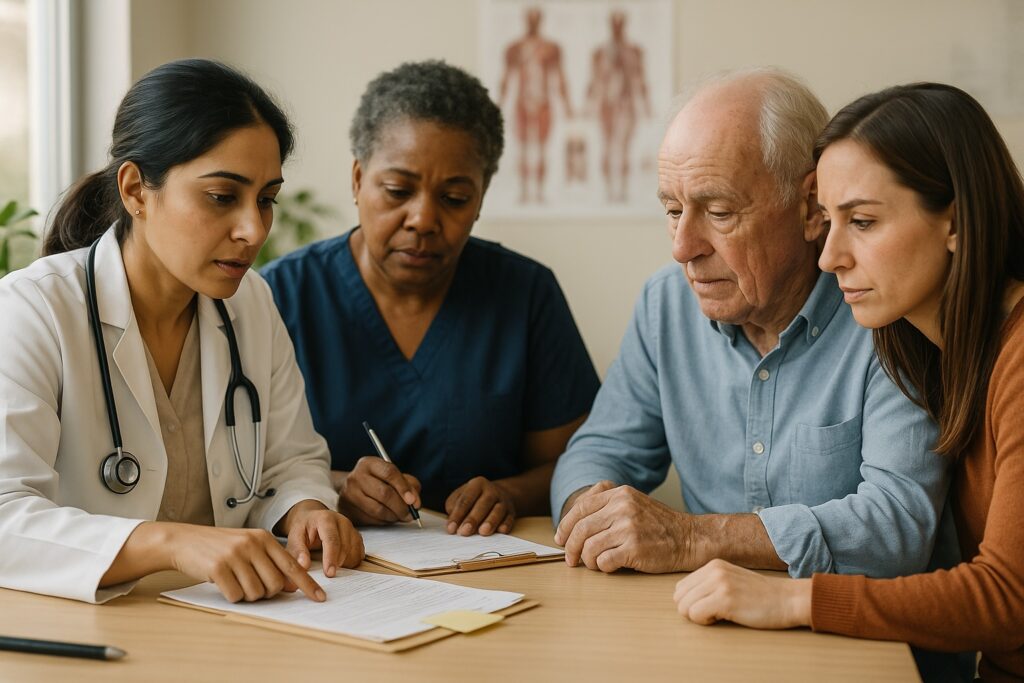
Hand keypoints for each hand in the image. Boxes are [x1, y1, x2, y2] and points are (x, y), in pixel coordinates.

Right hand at [165, 524, 325, 602]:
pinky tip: (223, 583)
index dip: (307, 584)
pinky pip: (236, 595)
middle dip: (266, 593)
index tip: (319, 598)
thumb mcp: (248, 547)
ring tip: (234, 580)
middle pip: (275, 584)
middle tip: (250, 584)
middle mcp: (252, 544)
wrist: (184, 541)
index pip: (292, 565)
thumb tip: (293, 585)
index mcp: (263, 538)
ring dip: (247, 595)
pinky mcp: (218, 567)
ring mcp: (235, 555)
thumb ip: (271, 562)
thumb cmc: (219, 547)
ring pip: (256, 592)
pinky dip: (231, 595)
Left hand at [279, 500, 363, 576]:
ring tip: (331, 565)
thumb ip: (298, 551)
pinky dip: (351, 562)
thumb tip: (304, 566)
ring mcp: (352, 528)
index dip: (331, 558)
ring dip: (345, 563)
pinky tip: (340, 562)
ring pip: (354, 551)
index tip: (329, 573)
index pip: (332, 540)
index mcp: (325, 519)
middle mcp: (342, 521)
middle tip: (328, 574)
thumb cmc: (303, 529)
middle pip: (345, 546)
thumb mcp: (294, 537)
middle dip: (337, 563)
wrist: (312, 519)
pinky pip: (359, 554)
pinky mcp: (357, 536)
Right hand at [335, 458, 421, 524]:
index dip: (404, 488)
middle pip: (384, 493)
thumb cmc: (379, 482)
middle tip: (411, 513)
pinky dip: (384, 522)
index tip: (414, 501)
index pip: (389, 473)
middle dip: (401, 506)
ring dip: (394, 516)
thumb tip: (414, 502)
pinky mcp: (346, 510)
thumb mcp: (395, 476)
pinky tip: (389, 518)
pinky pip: (371, 520)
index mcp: (368, 463)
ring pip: (378, 510)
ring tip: (401, 516)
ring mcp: (348, 494)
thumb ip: (409, 485)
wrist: (353, 490)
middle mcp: (355, 477)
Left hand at [445, 476, 515, 535]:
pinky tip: (501, 531)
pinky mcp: (511, 512)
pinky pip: (509, 518)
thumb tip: (453, 523)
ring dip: (490, 521)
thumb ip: (453, 507)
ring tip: (483, 532)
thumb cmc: (472, 499)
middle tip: (464, 532)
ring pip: (498, 510)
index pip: (465, 500)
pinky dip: (506, 524)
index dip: (457, 514)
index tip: (451, 529)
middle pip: (483, 504)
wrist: (497, 494)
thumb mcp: (460, 496)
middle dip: (473, 519)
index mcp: (477, 484)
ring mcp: (503, 501)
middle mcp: (491, 490)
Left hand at [554, 484, 699, 572]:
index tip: (561, 538)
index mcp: (619, 494)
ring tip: (594, 564)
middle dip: (570, 547)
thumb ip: (606, 501)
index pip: (580, 508)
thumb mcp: (633, 501)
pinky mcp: (635, 549)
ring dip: (587, 560)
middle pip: (581, 529)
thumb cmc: (658, 525)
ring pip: (589, 547)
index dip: (566, 525)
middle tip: (570, 559)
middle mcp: (622, 508)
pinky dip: (602, 567)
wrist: (689, 538)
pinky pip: (604, 561)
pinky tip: (609, 567)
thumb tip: (573, 517)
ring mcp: (629, 528)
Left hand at [673, 559, 810, 628]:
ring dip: (699, 617)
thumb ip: (709, 584)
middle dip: (692, 610)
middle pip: (679, 597)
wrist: (788, 600)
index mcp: (713, 565)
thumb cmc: (760, 596)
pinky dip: (705, 622)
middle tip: (714, 613)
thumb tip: (682, 598)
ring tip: (719, 615)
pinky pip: (695, 615)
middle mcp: (714, 571)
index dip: (692, 602)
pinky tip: (723, 618)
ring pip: (684, 607)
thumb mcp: (731, 580)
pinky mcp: (725, 599)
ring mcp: (719, 584)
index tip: (711, 606)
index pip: (681, 587)